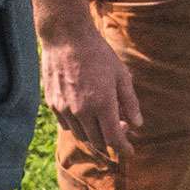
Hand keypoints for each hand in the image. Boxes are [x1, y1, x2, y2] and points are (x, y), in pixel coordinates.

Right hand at [41, 28, 141, 156]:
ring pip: (81, 136)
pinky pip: (67, 125)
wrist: (66, 37)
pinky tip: (85, 113)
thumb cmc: (98, 53)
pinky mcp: (52, 104)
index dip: (124, 148)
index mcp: (101, 104)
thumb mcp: (120, 74)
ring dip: (94, 135)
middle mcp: (81, 111)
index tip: (130, 152)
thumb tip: (138, 125)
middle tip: (121, 128)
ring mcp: (64, 109)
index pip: (114, 139)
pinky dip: (78, 126)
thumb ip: (130, 102)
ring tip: (104, 120)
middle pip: (98, 141)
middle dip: (111, 141)